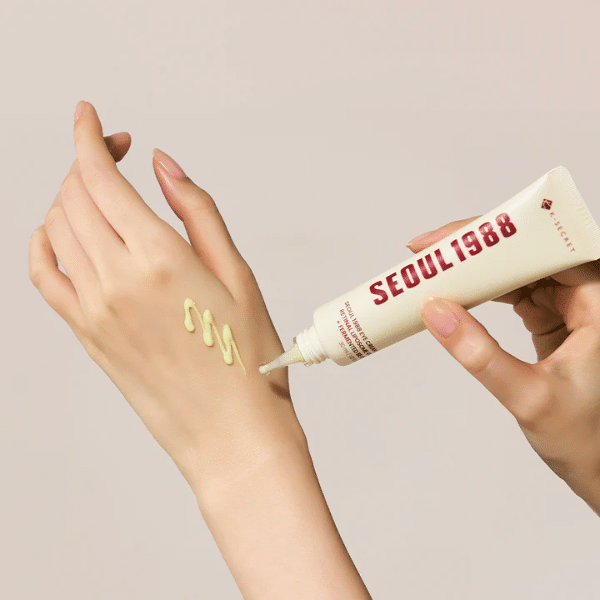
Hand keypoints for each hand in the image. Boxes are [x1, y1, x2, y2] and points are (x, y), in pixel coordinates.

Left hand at [29, 102, 303, 495]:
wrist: (230, 432)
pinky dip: (44, 244)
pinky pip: (44, 277)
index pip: (101, 178)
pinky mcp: (87, 336)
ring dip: (71, 198)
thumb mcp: (237, 274)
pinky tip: (63, 234)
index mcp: (159, 258)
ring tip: (101, 194)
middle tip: (116, 154)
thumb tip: (163, 165)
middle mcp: (116, 280)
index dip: (89, 137)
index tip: (89, 115)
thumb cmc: (246, 359)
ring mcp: (94, 311)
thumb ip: (196, 211)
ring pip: (56, 229)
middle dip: (88, 161)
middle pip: (75, 196)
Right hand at [407, 217, 599, 513]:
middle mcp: (587, 293)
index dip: (493, 236)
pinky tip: (454, 292)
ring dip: (473, 270)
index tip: (448, 242)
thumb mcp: (530, 398)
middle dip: (474, 250)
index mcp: (599, 302)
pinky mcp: (551, 314)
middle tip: (428, 255)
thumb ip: (481, 356)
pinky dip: (480, 290)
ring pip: (515, 268)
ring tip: (432, 272)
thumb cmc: (588, 439)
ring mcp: (568, 302)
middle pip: (526, 251)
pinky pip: (512, 289)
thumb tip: (436, 313)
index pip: (544, 247)